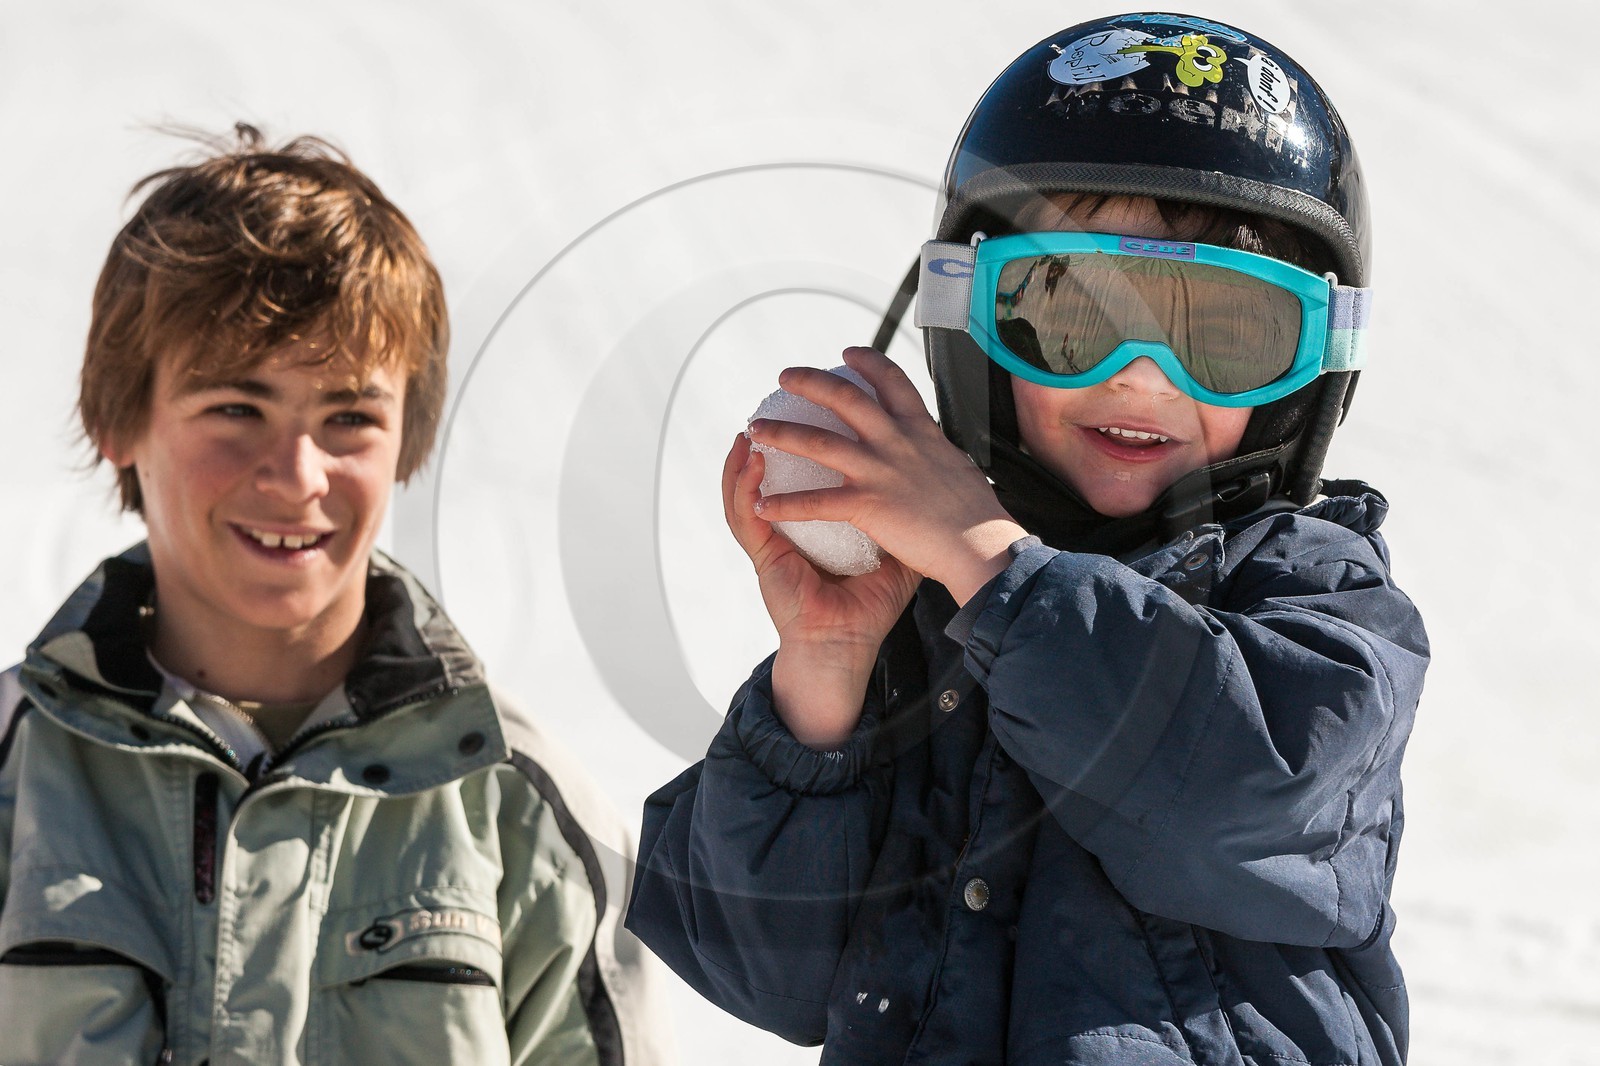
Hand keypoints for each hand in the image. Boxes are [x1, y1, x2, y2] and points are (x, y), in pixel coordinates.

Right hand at [723, 430, 920, 746]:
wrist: (848, 644)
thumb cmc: (868, 607)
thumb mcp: (896, 555)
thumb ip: (906, 521)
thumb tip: (936, 491)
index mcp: (820, 523)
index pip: (804, 478)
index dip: (801, 442)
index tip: (813, 411)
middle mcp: (793, 527)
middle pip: (771, 474)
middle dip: (768, 436)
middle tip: (771, 407)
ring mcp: (775, 540)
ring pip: (746, 491)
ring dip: (743, 458)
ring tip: (748, 430)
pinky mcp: (764, 555)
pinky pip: (744, 516)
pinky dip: (743, 487)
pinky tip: (750, 464)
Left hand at [745, 347, 1027, 605]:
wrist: (982, 545)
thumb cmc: (975, 517)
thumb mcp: (957, 466)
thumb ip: (933, 454)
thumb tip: (931, 454)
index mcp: (921, 431)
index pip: (892, 380)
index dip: (868, 361)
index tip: (848, 353)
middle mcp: (897, 442)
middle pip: (845, 397)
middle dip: (809, 382)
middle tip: (785, 378)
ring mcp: (881, 471)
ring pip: (819, 441)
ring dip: (781, 433)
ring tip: (756, 429)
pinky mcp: (869, 504)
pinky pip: (816, 502)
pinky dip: (785, 504)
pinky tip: (763, 504)